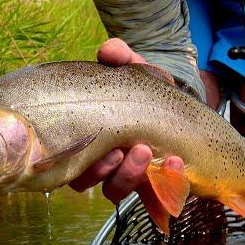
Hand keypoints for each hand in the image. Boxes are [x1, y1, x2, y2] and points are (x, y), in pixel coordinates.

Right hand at [68, 38, 184, 206]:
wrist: (180, 105)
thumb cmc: (145, 90)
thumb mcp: (134, 70)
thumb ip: (121, 57)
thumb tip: (108, 50)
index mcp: (85, 136)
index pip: (63, 156)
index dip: (71, 156)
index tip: (88, 139)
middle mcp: (98, 161)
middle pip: (82, 180)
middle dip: (100, 169)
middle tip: (119, 150)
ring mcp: (124, 176)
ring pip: (113, 190)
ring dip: (128, 175)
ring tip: (145, 151)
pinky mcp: (152, 185)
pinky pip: (152, 194)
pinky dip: (164, 179)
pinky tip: (175, 161)